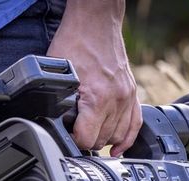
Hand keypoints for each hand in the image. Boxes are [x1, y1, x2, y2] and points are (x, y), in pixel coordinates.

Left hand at [46, 0, 140, 155]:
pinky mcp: (132, 93)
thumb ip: (59, 101)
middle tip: (75, 133)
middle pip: (102, 140)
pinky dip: (127, 139)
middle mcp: (115, 100)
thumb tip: (54, 122)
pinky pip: (135, 125)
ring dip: (103, 139)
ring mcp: (126, 97)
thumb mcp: (58, 75)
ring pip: (117, 135)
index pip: (87, 139)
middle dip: (87, 140)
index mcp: (96, 97)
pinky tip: (118, 148)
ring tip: (91, 136)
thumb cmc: (76, 42)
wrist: (95, 23)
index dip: (74, 141)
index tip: (67, 135)